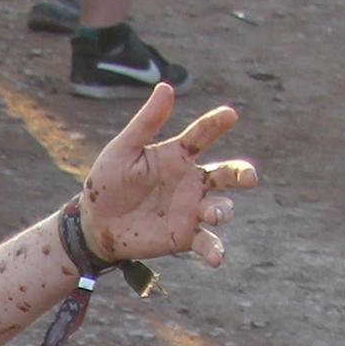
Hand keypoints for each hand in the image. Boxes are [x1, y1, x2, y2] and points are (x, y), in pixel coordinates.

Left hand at [77, 82, 256, 268]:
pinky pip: (207, 243)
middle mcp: (192, 180)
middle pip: (227, 174)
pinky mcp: (185, 236)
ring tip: (215, 214)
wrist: (94, 224)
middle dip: (242, 174)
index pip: (203, 134)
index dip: (217, 124)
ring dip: (223, 210)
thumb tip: (166, 86)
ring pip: (220, 207)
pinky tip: (217, 258)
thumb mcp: (123, 149)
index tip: (230, 114)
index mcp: (178, 154)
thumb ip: (146, 122)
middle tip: (250, 176)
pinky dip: (216, 250)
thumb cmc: (107, 182)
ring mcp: (192, 209)